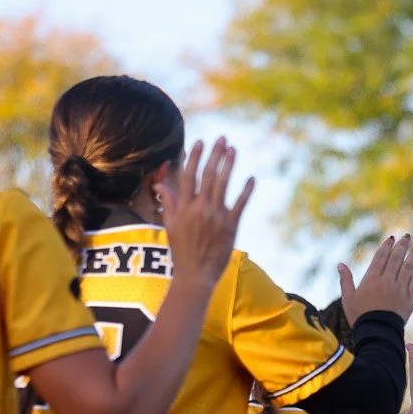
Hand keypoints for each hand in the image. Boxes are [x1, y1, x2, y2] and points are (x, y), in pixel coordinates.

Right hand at [155, 139, 252, 288]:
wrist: (195, 275)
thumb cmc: (181, 251)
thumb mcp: (170, 225)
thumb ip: (170, 202)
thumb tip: (161, 183)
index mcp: (184, 207)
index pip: (189, 176)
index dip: (195, 157)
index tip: (200, 142)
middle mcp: (199, 209)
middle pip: (208, 175)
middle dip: (215, 155)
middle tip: (222, 138)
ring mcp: (216, 217)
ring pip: (223, 185)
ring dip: (228, 165)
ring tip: (233, 150)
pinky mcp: (230, 226)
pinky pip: (240, 204)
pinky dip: (246, 191)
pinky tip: (251, 178)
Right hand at [340, 234, 412, 323]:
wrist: (377, 333)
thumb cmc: (359, 316)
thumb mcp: (348, 298)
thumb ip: (346, 280)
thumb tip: (340, 264)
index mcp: (372, 279)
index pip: (381, 257)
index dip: (387, 246)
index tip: (392, 238)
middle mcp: (387, 281)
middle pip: (396, 259)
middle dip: (402, 245)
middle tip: (407, 236)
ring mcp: (400, 289)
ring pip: (408, 267)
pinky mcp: (409, 299)